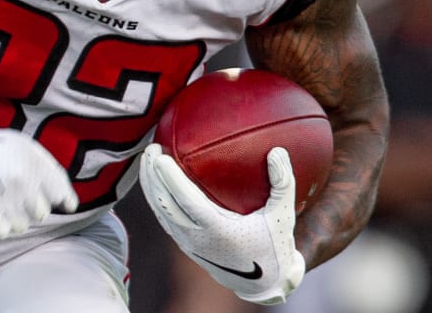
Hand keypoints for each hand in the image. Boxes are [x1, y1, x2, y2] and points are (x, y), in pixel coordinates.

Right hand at [0, 117, 77, 238]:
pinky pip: (3, 231)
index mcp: (35, 166)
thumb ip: (48, 170)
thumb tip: (66, 200)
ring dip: (14, 217)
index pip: (61, 194)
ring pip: (22, 226)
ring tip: (3, 202)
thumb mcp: (27, 147)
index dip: (62, 199)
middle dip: (32, 206)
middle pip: (41, 213)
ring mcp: (4, 201)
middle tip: (18, 194)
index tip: (61, 202)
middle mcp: (23, 184)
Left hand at [138, 144, 304, 304]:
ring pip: (160, 211)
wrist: (263, 283)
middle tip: (151, 148)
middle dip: (152, 175)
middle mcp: (197, 237)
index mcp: (217, 229)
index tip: (160, 156)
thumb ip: (282, 183)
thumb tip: (277, 151)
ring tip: (147, 160)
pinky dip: (156, 198)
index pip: (185, 200)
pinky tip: (156, 180)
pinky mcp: (185, 245)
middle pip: (164, 203)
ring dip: (150, 185)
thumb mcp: (283, 215)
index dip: (169, 178)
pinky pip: (164, 218)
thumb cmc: (273, 246)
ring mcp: (187, 243)